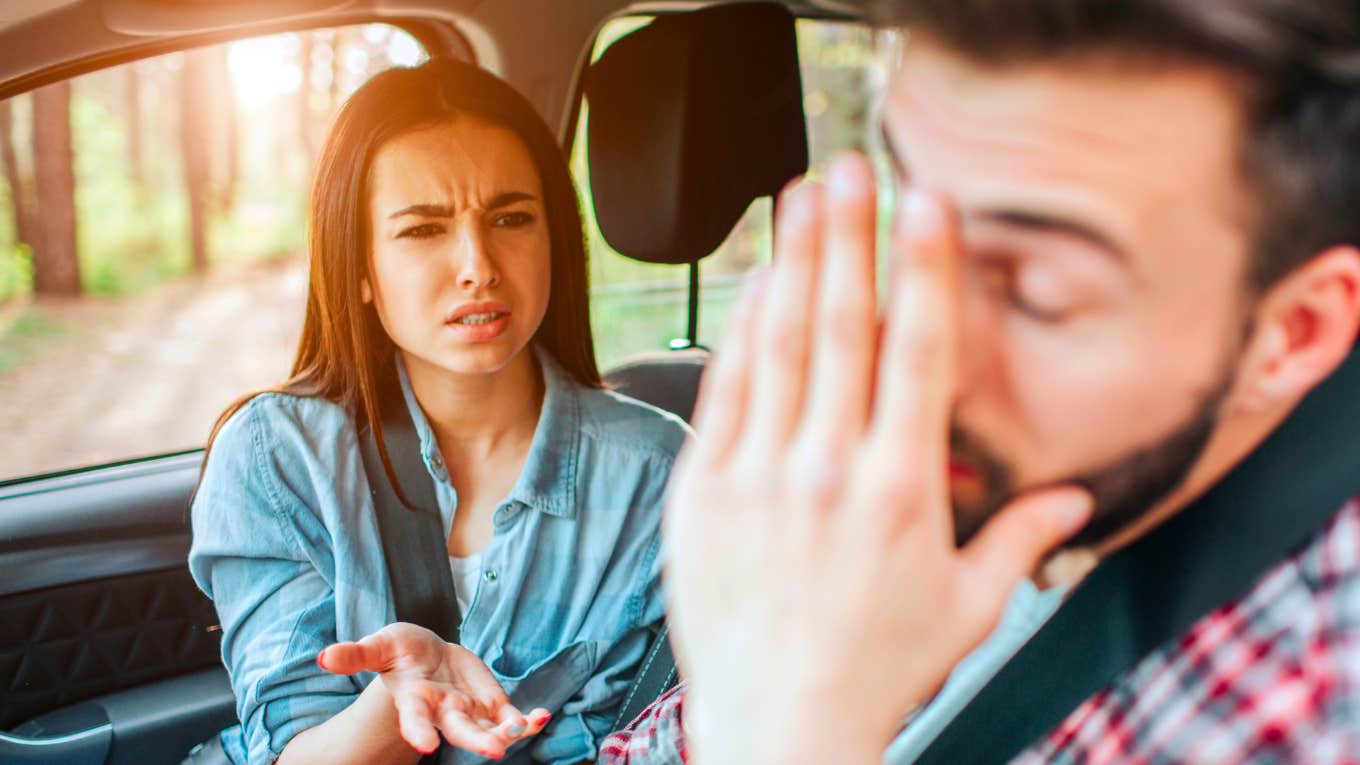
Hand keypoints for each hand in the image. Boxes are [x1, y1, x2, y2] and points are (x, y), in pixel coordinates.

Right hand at [319, 623, 551, 758]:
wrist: (426, 656)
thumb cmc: (399, 652)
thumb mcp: (379, 646)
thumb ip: (356, 655)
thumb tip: (324, 657)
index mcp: (414, 701)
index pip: (415, 720)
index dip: (418, 732)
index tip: (425, 746)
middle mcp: (443, 712)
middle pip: (460, 731)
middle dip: (477, 741)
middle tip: (494, 751)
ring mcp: (469, 711)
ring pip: (489, 729)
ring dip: (507, 733)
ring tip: (522, 728)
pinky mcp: (490, 704)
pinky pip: (511, 716)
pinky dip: (527, 720)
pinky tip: (541, 717)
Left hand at [663, 154, 1091, 764]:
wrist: (778, 722)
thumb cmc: (874, 670)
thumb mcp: (967, 609)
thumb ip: (1020, 539)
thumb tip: (1076, 502)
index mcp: (900, 490)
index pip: (915, 352)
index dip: (922, 268)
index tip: (923, 206)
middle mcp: (827, 470)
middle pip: (840, 327)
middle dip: (846, 237)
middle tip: (848, 168)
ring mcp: (758, 476)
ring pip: (777, 345)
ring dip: (791, 263)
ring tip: (797, 199)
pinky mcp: (705, 492)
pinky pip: (724, 393)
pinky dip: (740, 334)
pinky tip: (755, 287)